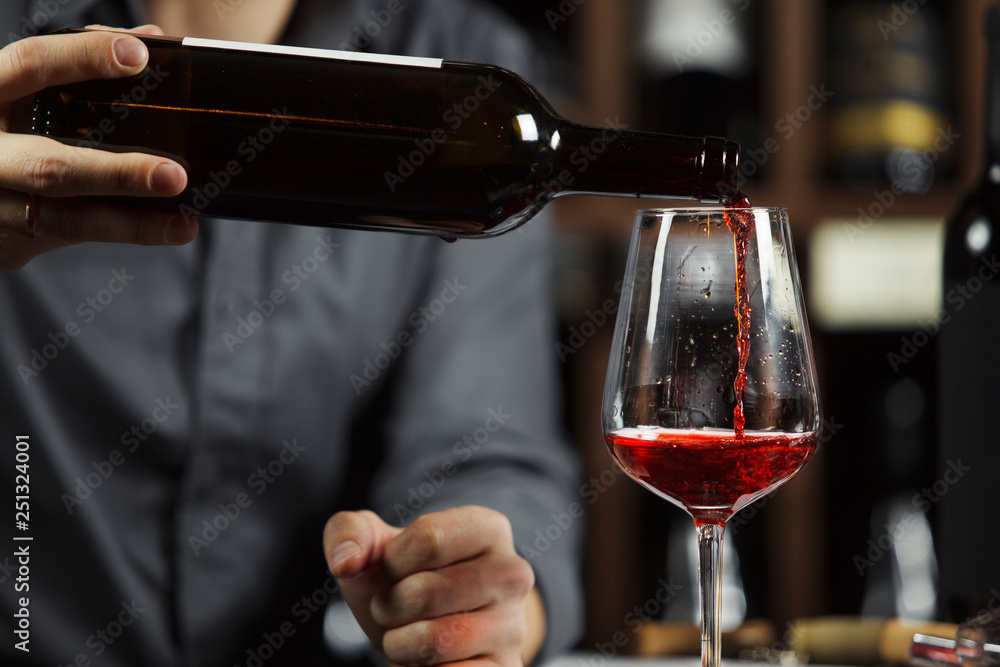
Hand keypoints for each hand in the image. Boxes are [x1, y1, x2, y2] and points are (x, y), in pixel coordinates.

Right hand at [0, 26, 193, 270]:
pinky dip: (118, 233)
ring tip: (183, 225)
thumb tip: (149, 40)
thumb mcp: (18, 91)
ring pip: (65, 220)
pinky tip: (160, 230)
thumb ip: (74, 66)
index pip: (30, 66)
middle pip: (51, 167)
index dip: (82, 57)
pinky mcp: (8, 243)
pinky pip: (70, 239)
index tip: (139, 56)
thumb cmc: (2, 128)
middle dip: (118, 175)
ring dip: (131, 225)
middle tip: (174, 176)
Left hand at [323, 506, 545, 666]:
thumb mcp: (375, 548)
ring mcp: (513, 626)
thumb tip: (345, 561)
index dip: (392, 560)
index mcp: (488, 529)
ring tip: (408, 635)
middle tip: (396, 608)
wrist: (435, 630)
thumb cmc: (405, 581)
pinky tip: (429, 660)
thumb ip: (348, 533)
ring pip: (432, 641)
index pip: (428, 538)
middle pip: (424, 592)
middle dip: (388, 606)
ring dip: (399, 644)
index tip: (394, 569)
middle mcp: (512, 573)